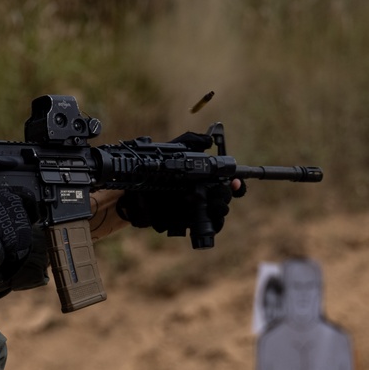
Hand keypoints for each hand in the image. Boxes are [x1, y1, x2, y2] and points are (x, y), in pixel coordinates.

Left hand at [115, 131, 243, 238]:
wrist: (132, 188)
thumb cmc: (156, 169)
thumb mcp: (174, 150)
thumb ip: (192, 141)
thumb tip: (208, 140)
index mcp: (205, 182)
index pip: (228, 185)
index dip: (236, 185)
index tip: (236, 182)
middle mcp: (203, 199)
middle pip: (224, 202)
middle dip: (224, 197)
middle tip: (217, 192)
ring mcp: (193, 214)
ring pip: (215, 219)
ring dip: (215, 212)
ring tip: (207, 205)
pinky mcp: (180, 225)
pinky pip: (196, 229)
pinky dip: (197, 224)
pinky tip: (189, 216)